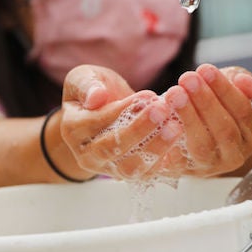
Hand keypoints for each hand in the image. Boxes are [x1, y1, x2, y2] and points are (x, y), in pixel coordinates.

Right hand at [61, 65, 183, 179]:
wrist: (107, 112)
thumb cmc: (97, 92)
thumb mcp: (85, 78)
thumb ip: (87, 84)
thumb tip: (96, 97)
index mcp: (72, 128)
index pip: (96, 122)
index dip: (121, 109)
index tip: (146, 95)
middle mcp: (87, 154)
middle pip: (112, 148)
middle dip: (140, 129)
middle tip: (163, 110)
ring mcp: (108, 168)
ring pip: (130, 167)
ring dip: (155, 147)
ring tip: (174, 127)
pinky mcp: (130, 174)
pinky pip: (147, 174)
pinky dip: (164, 158)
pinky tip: (179, 140)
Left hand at [158, 64, 251, 176]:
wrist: (198, 139)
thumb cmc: (218, 108)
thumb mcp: (233, 90)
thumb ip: (242, 83)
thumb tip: (245, 82)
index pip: (243, 111)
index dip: (225, 90)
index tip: (206, 69)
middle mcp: (236, 154)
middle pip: (225, 130)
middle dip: (205, 101)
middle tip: (187, 78)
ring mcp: (211, 166)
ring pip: (203, 144)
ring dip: (188, 117)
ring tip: (174, 94)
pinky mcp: (187, 172)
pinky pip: (179, 159)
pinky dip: (170, 138)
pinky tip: (162, 117)